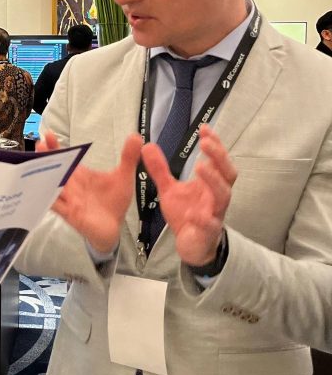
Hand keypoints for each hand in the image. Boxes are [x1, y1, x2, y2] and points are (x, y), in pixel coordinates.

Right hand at [40, 131, 142, 253]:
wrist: (114, 228)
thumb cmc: (114, 202)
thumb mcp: (123, 176)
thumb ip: (128, 157)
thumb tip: (136, 136)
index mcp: (80, 175)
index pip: (65, 157)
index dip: (56, 147)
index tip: (49, 134)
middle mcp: (71, 185)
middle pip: (53, 168)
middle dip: (45, 157)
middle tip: (39, 144)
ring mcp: (68, 199)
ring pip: (50, 184)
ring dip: (42, 174)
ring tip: (35, 163)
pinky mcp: (70, 213)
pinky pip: (54, 205)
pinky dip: (46, 197)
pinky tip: (38, 189)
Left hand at [141, 124, 236, 266]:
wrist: (192, 245)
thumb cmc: (187, 214)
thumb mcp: (169, 189)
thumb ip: (160, 169)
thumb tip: (147, 146)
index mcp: (210, 184)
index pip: (218, 160)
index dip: (214, 144)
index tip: (204, 129)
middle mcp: (217, 196)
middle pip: (228, 174)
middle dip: (219, 157)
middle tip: (205, 143)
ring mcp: (215, 214)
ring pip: (223, 196)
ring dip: (214, 181)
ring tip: (200, 167)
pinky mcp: (208, 232)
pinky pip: (209, 224)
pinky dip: (203, 218)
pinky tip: (193, 213)